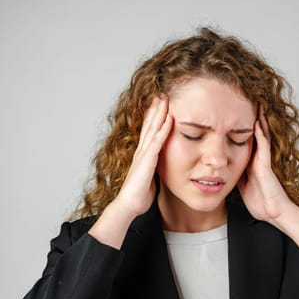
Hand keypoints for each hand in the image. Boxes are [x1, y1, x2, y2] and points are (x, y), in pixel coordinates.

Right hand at [114, 95, 172, 217]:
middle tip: (161, 93)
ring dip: (159, 112)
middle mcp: (141, 150)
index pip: (148, 131)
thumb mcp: (149, 178)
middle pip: (149, 124)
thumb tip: (159, 168)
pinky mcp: (147, 160)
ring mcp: (143, 154)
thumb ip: (154, 169)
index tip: (158, 104)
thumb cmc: (139, 195)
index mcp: (142, 155)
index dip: (153, 117)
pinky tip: (169, 118)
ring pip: (152, 128)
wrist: (129, 205)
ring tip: (165, 98)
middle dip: (155, 108)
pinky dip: (163, 128)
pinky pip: (157, 141)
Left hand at [238, 107, 292, 223]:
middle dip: (248, 118)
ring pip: (261, 135)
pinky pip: (263, 146)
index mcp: (250, 161)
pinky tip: (257, 122)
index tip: (231, 112)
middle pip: (252, 132)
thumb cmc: (260, 202)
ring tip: (255, 103)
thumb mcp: (242, 184)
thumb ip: (235, 174)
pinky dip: (260, 134)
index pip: (243, 138)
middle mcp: (257, 158)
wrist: (272, 212)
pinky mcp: (266, 165)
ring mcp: (263, 160)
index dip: (238, 126)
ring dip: (258, 120)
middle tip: (245, 100)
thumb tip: (222, 169)